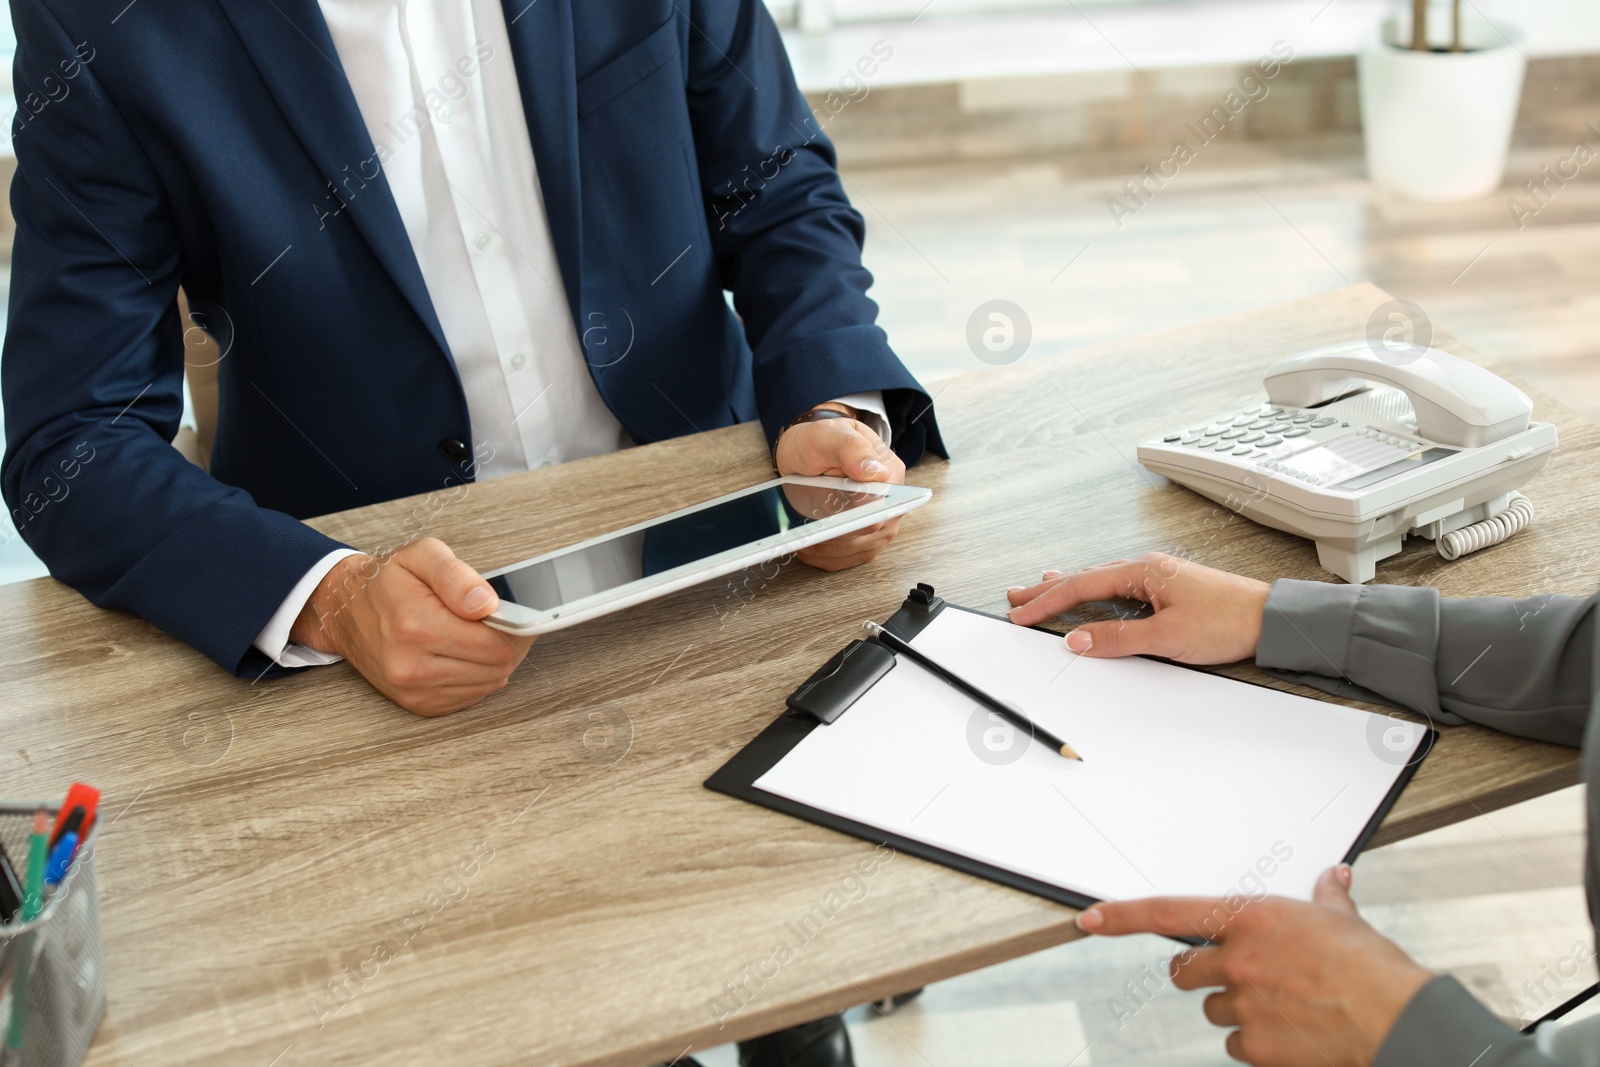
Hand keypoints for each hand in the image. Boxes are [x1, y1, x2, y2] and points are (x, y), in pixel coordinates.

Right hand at [289, 537, 534, 715]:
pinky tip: (465, 653)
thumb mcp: (422, 556)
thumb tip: (488, 604)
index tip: (519, 614)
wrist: (344, 611)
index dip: (518, 628)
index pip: (496, 642)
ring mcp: (414, 691)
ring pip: (489, 683)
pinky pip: (472, 696)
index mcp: (415, 626)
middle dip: (510, 642)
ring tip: (481, 634)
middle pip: (498, 666)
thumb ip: (458, 576)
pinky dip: (479, 676)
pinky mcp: (418, 705)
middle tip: (503, 621)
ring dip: (496, 661)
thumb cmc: (385, 582)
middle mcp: (412, 666)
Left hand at [774, 405, 906, 571]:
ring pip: (859, 550)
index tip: (830, 522)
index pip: (883, 505)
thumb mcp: (830, 435)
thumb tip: (876, 473)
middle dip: (838, 536)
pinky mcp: (862, 539)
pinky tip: (805, 549)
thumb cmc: (820, 441)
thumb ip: (852, 449)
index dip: (859, 517)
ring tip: (801, 542)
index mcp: (889, 473)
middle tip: (806, 534)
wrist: (806, 451)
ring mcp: (878, 524)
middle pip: (870, 532)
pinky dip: (826, 557)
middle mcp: (890, 502)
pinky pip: (849, 558)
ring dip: (828, 550)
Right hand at [1004, 552, 1270, 663]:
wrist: (1272, 620)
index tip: (1019, 614)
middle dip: (1047, 588)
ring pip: (1100, 581)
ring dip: (1068, 588)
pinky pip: (1117, 589)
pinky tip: (1091, 596)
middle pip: (1084, 578)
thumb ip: (1118, 638)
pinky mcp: (1168, 591)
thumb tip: (1077, 640)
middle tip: (1016, 596)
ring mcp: (1157, 578)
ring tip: (1041, 588)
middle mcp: (1147, 569)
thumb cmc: (1229, 621)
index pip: (1080, 586)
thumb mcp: (1167, 637)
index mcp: (1143, 571)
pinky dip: (1093, 593)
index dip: (1046, 602)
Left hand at [1077, 866, 1432, 1066]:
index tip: (1089, 919)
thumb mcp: (1343, 920)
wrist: (1396, 1020)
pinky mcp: (1254, 1047)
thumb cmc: (1372, 967)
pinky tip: (1292, 1035)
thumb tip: (1333, 876)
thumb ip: (1326, 897)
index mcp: (1250, 918)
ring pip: (1213, 1012)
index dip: (1121, 916)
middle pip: (1184, 974)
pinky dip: (1257, 1044)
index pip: (1167, 912)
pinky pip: (1237, 1046)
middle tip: (1235, 978)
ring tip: (1285, 1008)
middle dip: (1200, 977)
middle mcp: (1236, 959)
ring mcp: (1242, 1005)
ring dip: (1236, 1011)